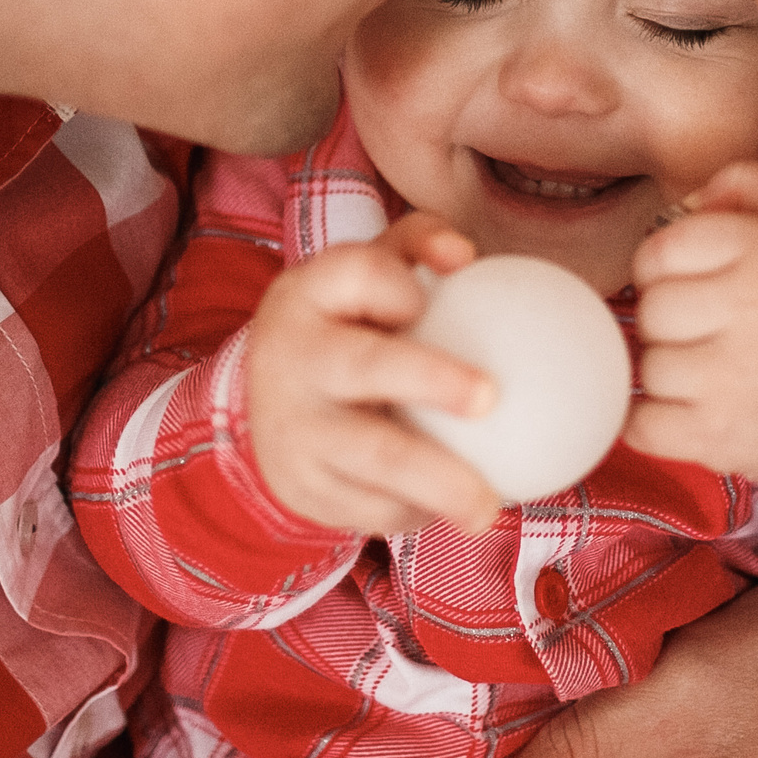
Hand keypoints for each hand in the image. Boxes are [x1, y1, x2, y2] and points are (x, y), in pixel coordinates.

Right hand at [246, 213, 502, 534]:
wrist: (268, 397)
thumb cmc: (348, 320)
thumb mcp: (367, 272)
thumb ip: (417, 243)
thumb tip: (466, 255)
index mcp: (309, 295)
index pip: (359, 273)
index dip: (398, 283)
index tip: (435, 292)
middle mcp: (292, 358)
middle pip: (364, 366)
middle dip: (426, 379)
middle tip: (489, 398)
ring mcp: (292, 427)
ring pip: (370, 454)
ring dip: (435, 482)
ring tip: (488, 508)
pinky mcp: (300, 484)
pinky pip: (367, 506)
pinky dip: (416, 512)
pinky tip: (455, 514)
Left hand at [627, 162, 757, 481]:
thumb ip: (745, 185)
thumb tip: (694, 198)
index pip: (658, 252)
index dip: (666, 268)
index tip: (696, 282)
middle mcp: (754, 308)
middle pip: (650, 311)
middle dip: (670, 321)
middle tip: (710, 329)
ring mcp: (737, 378)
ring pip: (649, 369)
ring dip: (671, 374)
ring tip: (716, 370)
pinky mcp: (723, 436)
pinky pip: (644, 426)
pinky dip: (659, 423)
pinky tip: (696, 410)